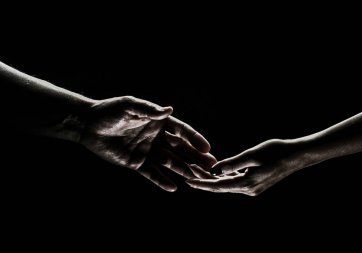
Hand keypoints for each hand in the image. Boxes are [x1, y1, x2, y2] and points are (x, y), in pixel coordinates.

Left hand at [79, 96, 215, 191]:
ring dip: (182, 169)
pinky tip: (173, 187)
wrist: (89, 125)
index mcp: (158, 122)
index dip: (195, 139)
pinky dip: (162, 181)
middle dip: (195, 157)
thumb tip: (170, 110)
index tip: (206, 148)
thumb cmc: (110, 111)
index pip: (181, 131)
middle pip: (180, 148)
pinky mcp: (137, 163)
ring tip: (196, 178)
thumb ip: (149, 110)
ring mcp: (148, 151)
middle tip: (211, 166)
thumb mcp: (130, 106)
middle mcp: (157, 137)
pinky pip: (152, 174)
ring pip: (169, 162)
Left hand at [187, 139, 308, 195]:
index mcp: (247, 184)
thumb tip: (214, 170)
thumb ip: (232, 163)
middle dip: (204, 180)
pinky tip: (218, 172)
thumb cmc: (276, 151)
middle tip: (189, 171)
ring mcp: (253, 189)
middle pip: (221, 187)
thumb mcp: (252, 155)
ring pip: (228, 185)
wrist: (298, 155)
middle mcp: (249, 190)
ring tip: (199, 170)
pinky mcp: (257, 185)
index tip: (188, 180)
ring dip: (214, 178)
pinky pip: (236, 182)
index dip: (202, 182)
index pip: (218, 185)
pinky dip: (225, 177)